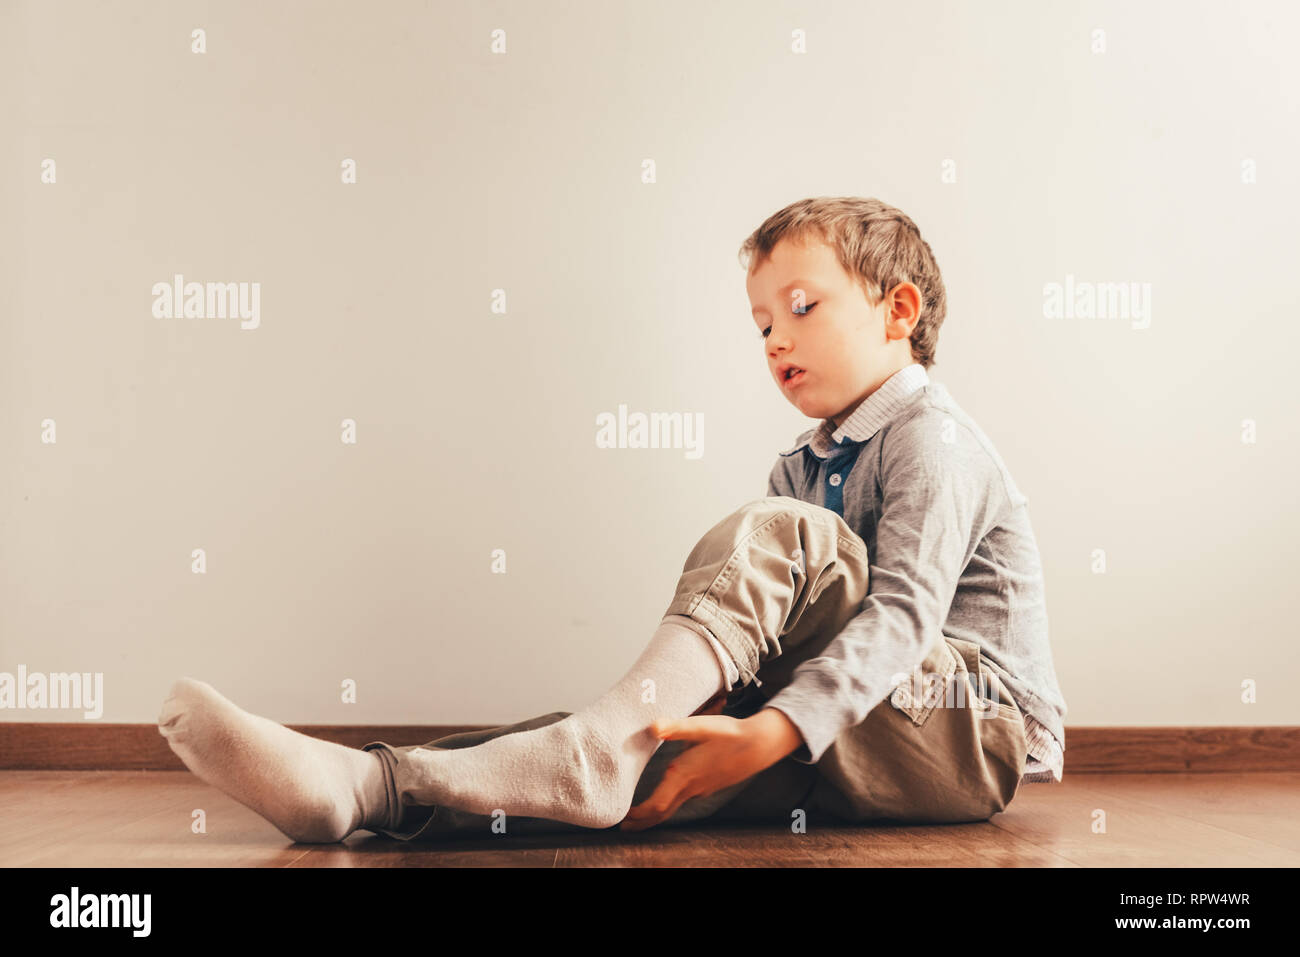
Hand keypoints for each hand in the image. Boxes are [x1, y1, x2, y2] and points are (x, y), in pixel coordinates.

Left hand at [619, 707, 803, 831]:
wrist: (759, 745)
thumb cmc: (730, 734)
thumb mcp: (702, 726)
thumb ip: (677, 727)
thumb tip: (654, 727)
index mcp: (685, 775)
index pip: (657, 805)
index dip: (640, 814)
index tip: (624, 817)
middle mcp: (692, 787)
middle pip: (663, 813)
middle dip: (642, 822)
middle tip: (624, 827)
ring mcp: (701, 789)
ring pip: (673, 808)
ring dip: (654, 815)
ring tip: (638, 818)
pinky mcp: (708, 786)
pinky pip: (683, 801)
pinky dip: (668, 806)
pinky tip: (665, 799)